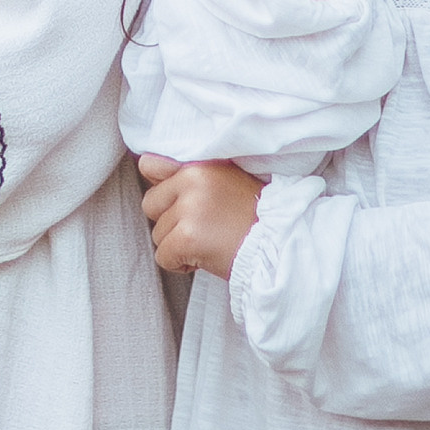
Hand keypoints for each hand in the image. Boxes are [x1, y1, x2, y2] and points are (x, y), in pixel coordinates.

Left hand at [138, 154, 263, 279]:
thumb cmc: (253, 218)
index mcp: (200, 164)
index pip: (149, 165)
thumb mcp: (225, 181)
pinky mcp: (187, 237)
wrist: (280, 245)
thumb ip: (191, 178)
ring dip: (177, 245)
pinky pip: (163, 258)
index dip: (160, 189)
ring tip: (210, 243)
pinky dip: (180, 265)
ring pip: (157, 235)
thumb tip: (149, 173)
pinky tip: (205, 259)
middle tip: (201, 229)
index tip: (176, 204)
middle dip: (169, 222)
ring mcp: (189, 208)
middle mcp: (192, 180)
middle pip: (150, 205)